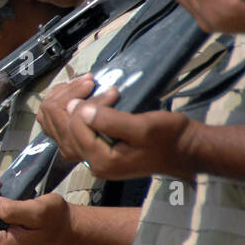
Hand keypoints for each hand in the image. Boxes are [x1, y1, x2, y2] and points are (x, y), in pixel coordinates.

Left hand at [59, 92, 196, 180]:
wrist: (184, 149)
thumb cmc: (169, 137)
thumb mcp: (142, 127)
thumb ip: (107, 120)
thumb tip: (75, 108)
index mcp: (101, 161)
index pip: (73, 127)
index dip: (86, 103)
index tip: (113, 92)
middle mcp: (91, 163)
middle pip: (61, 128)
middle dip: (72, 100)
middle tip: (92, 82)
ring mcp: (92, 157)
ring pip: (60, 128)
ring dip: (67, 103)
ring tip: (85, 85)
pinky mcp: (95, 150)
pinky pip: (69, 130)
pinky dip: (70, 111)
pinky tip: (81, 97)